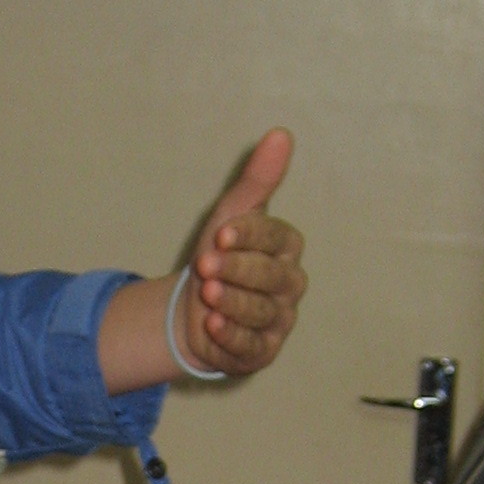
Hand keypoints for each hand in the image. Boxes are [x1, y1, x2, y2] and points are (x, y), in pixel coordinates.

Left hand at [178, 128, 304, 374]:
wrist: (194, 309)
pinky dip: (231, 337)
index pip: (278, 238)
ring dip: (232, 303)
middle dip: (238, 270)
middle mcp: (289, 285)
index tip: (220, 233)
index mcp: (287, 248)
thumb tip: (281, 133)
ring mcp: (278, 320)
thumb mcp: (232, 215)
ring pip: (261, 312)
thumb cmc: (220, 255)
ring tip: (207, 295)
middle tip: (205, 265)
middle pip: (272, 277)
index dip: (250, 236)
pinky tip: (211, 326)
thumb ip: (258, 180)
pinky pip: (251, 345)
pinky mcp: (262, 350)